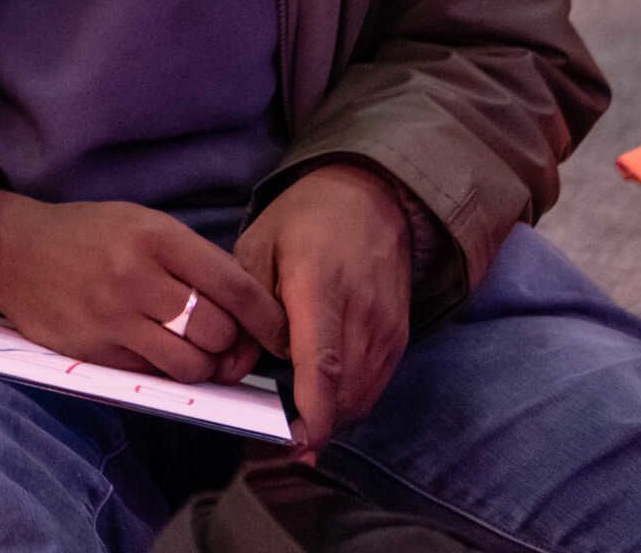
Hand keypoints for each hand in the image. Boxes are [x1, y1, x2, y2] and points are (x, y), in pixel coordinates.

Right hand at [0, 192, 286, 384]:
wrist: (13, 251)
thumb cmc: (87, 234)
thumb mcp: (142, 222)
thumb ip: (191, 259)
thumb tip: (244, 308)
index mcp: (156, 236)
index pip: (233, 287)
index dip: (267, 318)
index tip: (280, 333)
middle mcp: (137, 276)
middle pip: (217, 332)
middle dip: (233, 345)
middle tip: (230, 344)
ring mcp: (114, 317)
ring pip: (190, 365)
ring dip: (205, 366)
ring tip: (198, 353)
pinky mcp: (95, 350)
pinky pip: (153, 376)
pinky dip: (167, 371)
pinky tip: (160, 353)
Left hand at [233, 164, 414, 453]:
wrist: (373, 198)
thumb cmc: (306, 220)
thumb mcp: (259, 245)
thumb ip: (248, 306)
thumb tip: (240, 363)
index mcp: (320, 285)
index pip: (321, 363)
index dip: (312, 411)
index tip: (296, 443)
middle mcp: (361, 312)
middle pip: (343, 391)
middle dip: (313, 423)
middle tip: (277, 436)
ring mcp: (386, 327)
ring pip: (361, 395)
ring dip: (330, 415)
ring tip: (295, 420)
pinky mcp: (399, 336)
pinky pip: (374, 385)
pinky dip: (349, 400)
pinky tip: (322, 399)